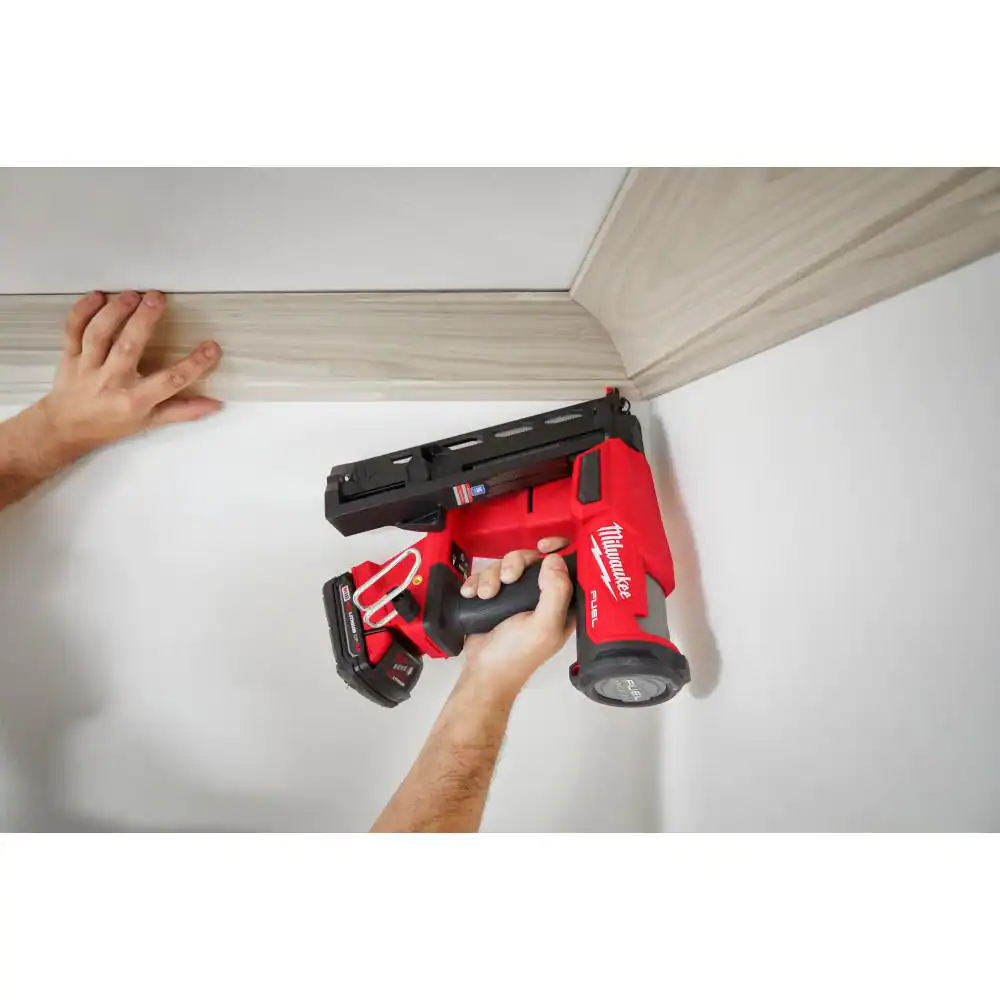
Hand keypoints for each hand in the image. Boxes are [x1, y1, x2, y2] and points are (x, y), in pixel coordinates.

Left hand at [37, 290, 222, 458]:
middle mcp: (110, 382)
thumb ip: (182, 411)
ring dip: (115, 311)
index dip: (193, 365)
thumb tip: (214, 404)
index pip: (169, 381)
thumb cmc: (110, 424)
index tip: (211, 348)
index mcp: (134, 401)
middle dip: (144, 320)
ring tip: (132, 295)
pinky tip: (97, 296)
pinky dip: (81, 311)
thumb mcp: (149, 422)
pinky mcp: (69, 356)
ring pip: (99, 334)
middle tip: (158, 298)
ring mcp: (87, 367)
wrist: (67, 428)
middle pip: (128, 347)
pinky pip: (73, 330)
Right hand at [461, 537, 574, 694]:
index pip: (567, 566)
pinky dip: (477, 582)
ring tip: (485, 595)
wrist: (483, 672)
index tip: (543, 546)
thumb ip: (555, 593)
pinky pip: (486, 575)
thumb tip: (554, 559)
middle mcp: (541, 596)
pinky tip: (472, 594)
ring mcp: (516, 596)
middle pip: (531, 559)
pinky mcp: (495, 597)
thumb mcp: (544, 626)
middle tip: (506, 579)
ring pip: (506, 565)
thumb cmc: (518, 654)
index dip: (558, 549)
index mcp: (562, 603)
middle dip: (515, 564)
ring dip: (491, 576)